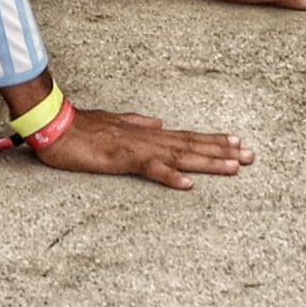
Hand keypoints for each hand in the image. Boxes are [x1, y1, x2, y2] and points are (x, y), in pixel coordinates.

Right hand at [35, 105, 252, 190]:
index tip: (237, 142)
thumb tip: (159, 122)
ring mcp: (136, 148)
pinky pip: (150, 169)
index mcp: (146, 132)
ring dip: (207, 161)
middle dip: (222, 151)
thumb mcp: (113, 121)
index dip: (212, 140)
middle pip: (191, 145)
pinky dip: (170, 176)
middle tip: (251, 156)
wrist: (54, 124)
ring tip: (234, 167)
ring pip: (179, 156)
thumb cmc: (80, 126)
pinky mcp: (121, 160)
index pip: (186, 136)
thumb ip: (137, 122)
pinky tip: (188, 184)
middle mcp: (147, 138)